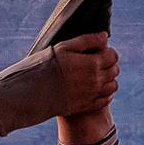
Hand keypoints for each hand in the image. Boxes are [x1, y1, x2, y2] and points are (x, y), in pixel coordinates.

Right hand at [0, 30, 120, 135]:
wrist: (29, 93)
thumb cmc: (42, 67)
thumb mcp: (62, 48)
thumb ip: (86, 41)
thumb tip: (105, 37)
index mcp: (91, 63)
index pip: (112, 55)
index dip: (106, 51)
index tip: (96, 51)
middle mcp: (95, 80)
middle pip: (114, 70)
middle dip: (107, 64)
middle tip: (93, 62)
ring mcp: (91, 95)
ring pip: (112, 85)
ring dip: (107, 79)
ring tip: (93, 75)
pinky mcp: (85, 107)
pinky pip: (105, 100)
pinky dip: (104, 93)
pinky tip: (92, 88)